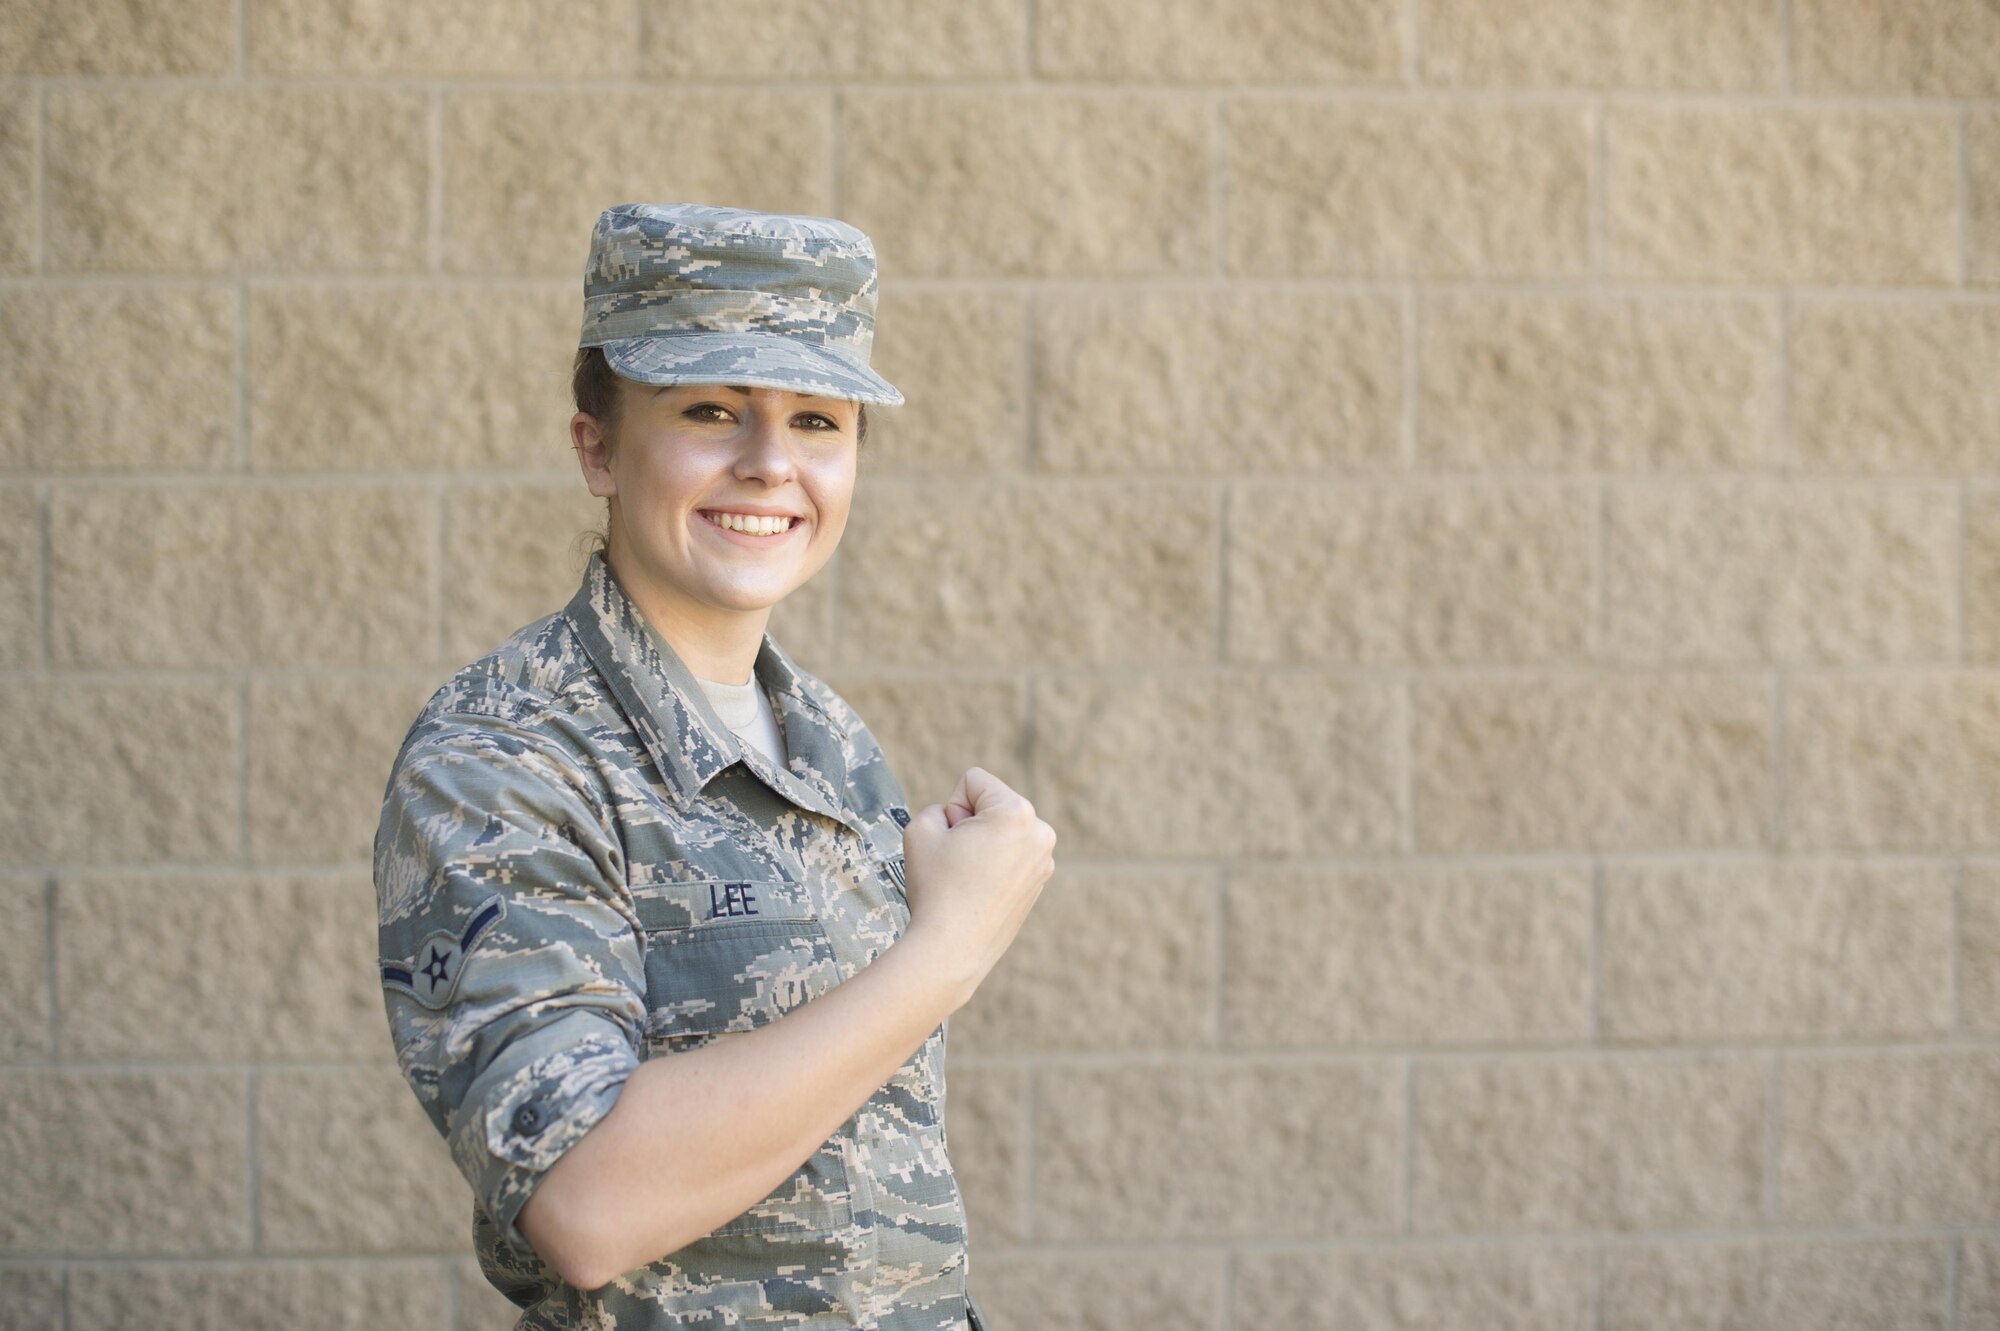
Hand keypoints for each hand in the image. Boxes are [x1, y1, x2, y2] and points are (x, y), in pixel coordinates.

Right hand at [896, 767, 1056, 1009]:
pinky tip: (981, 891)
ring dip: (983, 845)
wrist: (952, 950)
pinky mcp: (1039, 882)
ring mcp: (1045, 860)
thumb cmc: (936, 888)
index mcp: (1017, 813)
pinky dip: (994, 865)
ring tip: (970, 878)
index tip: (950, 840)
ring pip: (1001, 831)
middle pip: (992, 805)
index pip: (974, 782)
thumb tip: (965, 824)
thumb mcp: (920, 829)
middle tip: (959, 861)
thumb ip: (939, 809)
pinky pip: (1009, 855)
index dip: (951, 806)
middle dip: (970, 824)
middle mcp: (1040, 832)